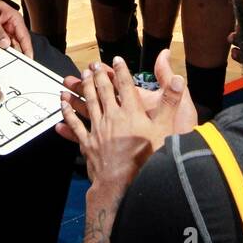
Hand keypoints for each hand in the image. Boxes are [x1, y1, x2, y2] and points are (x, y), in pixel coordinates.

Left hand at [0, 0, 33, 56]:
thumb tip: (5, 43)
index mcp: (15, 20)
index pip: (24, 36)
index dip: (28, 49)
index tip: (29, 59)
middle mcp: (12, 27)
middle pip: (18, 44)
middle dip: (18, 55)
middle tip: (17, 64)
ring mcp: (5, 33)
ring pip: (9, 47)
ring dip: (7, 54)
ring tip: (5, 60)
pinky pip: (0, 46)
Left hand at [59, 57, 187, 198]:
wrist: (124, 183)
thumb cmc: (148, 158)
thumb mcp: (165, 129)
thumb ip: (171, 102)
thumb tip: (179, 79)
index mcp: (131, 111)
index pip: (125, 85)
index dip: (121, 71)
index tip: (117, 60)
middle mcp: (112, 116)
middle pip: (103, 91)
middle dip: (98, 76)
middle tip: (93, 65)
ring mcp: (98, 129)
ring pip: (89, 103)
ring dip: (84, 88)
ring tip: (79, 77)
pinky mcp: (88, 143)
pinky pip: (75, 124)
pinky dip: (68, 113)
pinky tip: (63, 104)